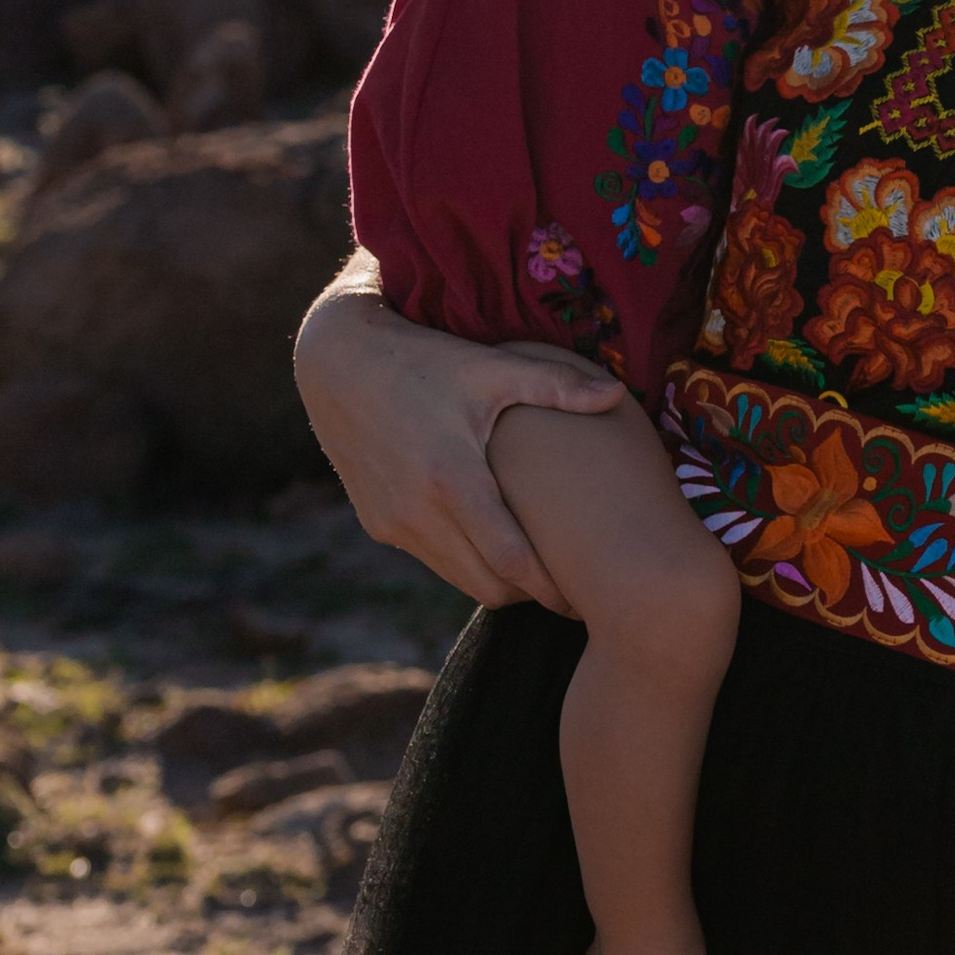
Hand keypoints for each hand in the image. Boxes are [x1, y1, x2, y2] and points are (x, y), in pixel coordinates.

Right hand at [292, 267, 623, 611]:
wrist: (336, 361)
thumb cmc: (423, 359)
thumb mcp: (489, 368)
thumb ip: (556, 385)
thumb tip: (617, 394)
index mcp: (452, 481)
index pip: (512, 562)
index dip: (553, 588)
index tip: (588, 595)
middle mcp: (417, 514)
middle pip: (488, 586)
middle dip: (530, 593)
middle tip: (571, 586)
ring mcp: (393, 523)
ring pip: (458, 579)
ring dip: (496, 579)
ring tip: (537, 566)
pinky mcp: (377, 523)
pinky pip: (432, 558)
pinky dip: (463, 558)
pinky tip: (489, 535)